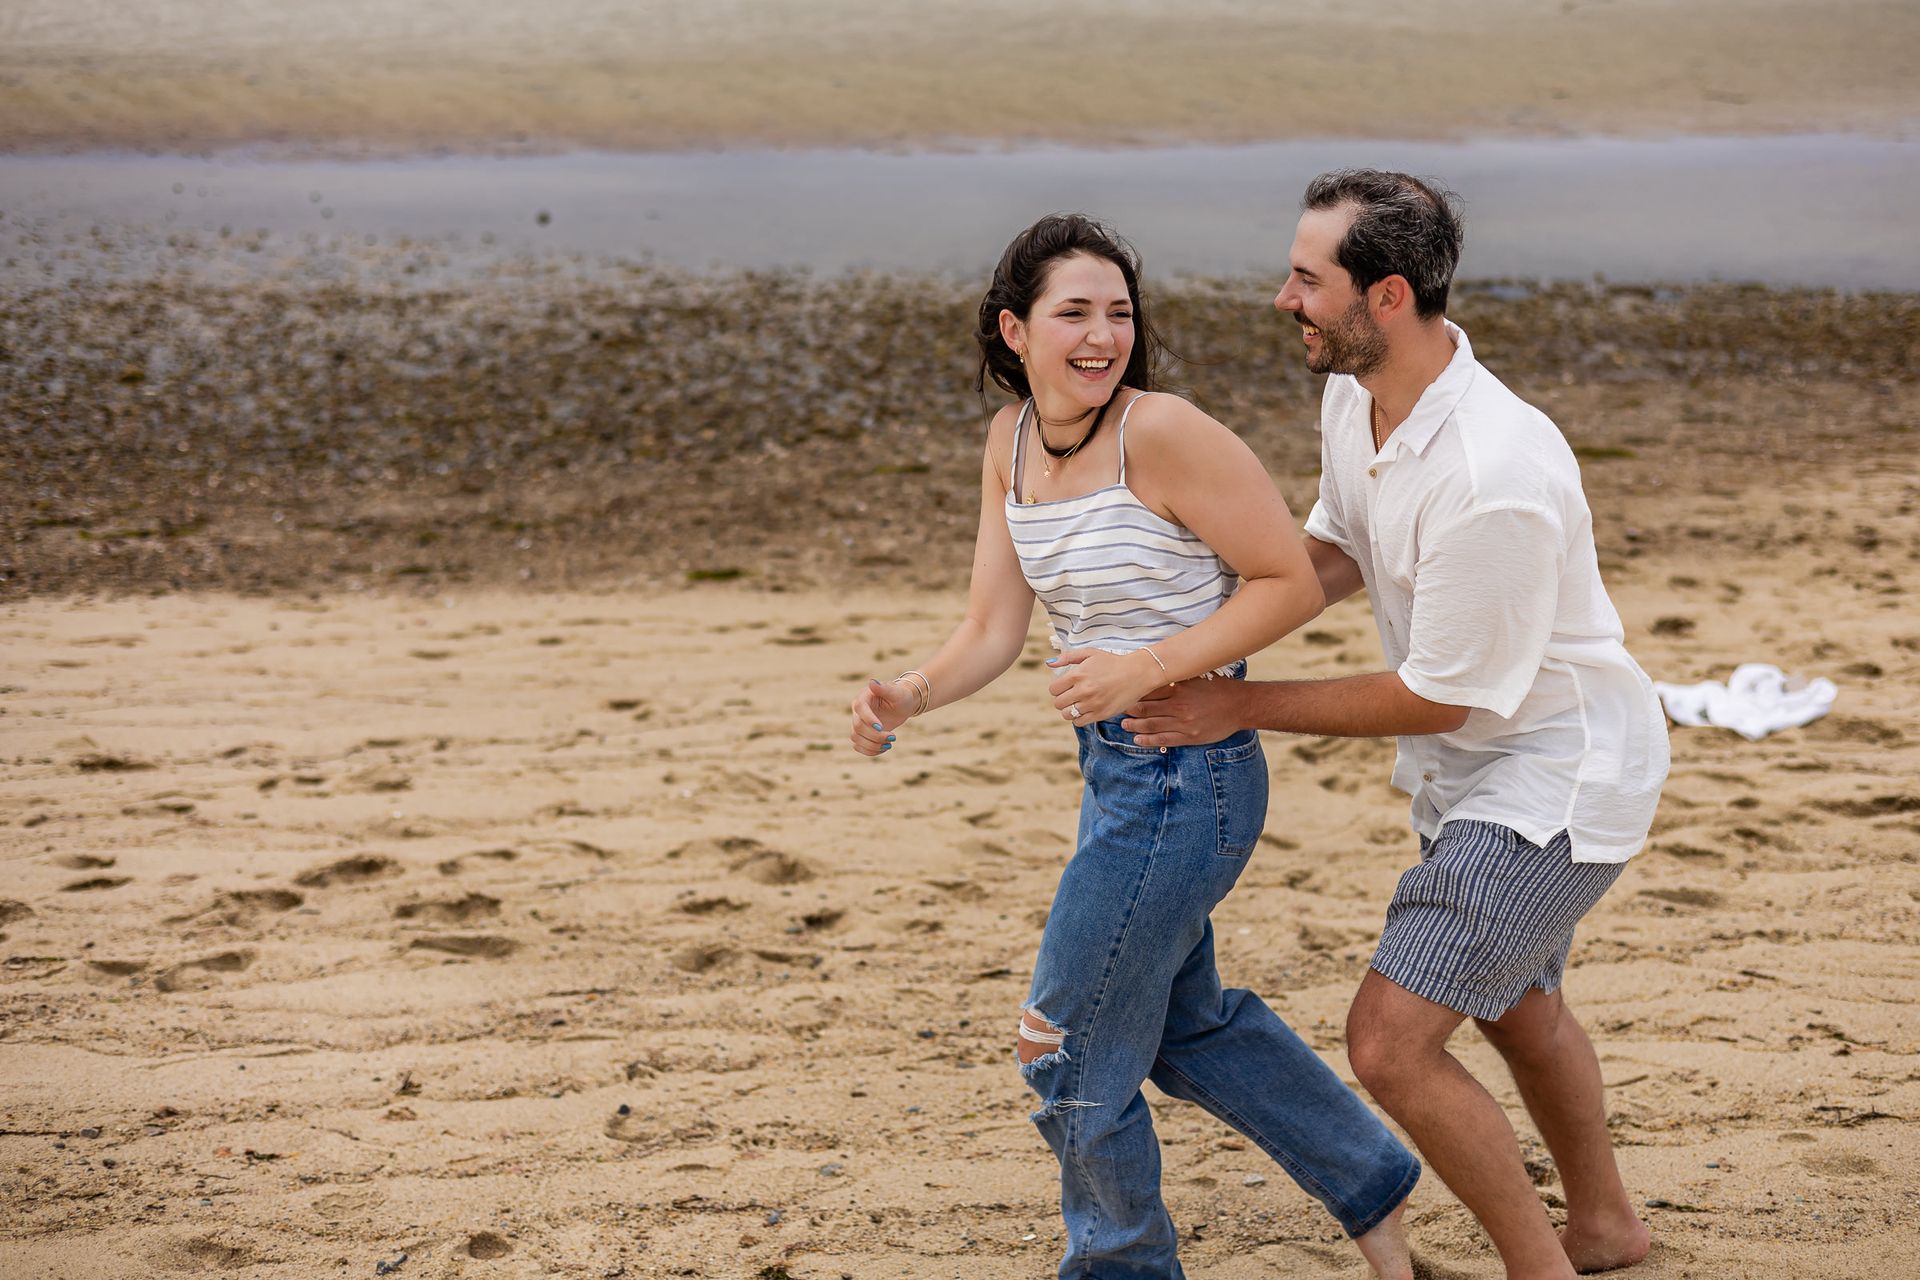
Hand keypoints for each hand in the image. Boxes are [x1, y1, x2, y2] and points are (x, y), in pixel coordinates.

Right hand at [849, 678, 913, 756]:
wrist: (902, 705)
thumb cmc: (900, 696)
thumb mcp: (896, 692)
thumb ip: (884, 688)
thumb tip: (872, 682)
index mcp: (864, 698)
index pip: (860, 709)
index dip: (868, 719)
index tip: (881, 727)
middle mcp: (858, 711)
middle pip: (857, 727)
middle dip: (875, 735)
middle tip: (893, 737)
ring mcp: (858, 723)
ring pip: (856, 739)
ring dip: (872, 745)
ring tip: (889, 744)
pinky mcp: (862, 734)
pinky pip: (858, 746)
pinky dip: (870, 751)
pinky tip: (884, 748)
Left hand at [1046, 648, 1159, 725]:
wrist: (1137, 673)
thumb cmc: (1113, 662)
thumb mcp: (1090, 653)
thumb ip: (1068, 657)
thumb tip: (1049, 664)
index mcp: (1077, 674)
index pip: (1053, 689)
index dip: (1058, 688)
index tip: (1065, 687)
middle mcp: (1083, 690)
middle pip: (1058, 703)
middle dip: (1063, 699)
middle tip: (1072, 695)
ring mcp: (1092, 704)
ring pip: (1067, 714)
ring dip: (1070, 710)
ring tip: (1078, 703)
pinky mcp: (1100, 714)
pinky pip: (1079, 722)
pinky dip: (1079, 718)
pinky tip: (1086, 709)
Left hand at [1119, 678, 1246, 747]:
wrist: (1240, 705)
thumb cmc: (1219, 689)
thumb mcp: (1197, 677)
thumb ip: (1178, 676)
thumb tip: (1158, 668)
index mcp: (1180, 689)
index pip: (1150, 691)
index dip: (1134, 693)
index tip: (1123, 693)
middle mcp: (1179, 706)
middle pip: (1146, 708)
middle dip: (1130, 709)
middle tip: (1118, 708)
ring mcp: (1184, 723)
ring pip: (1151, 725)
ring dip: (1135, 725)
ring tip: (1124, 724)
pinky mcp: (1189, 737)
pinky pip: (1164, 740)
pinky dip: (1148, 740)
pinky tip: (1137, 739)